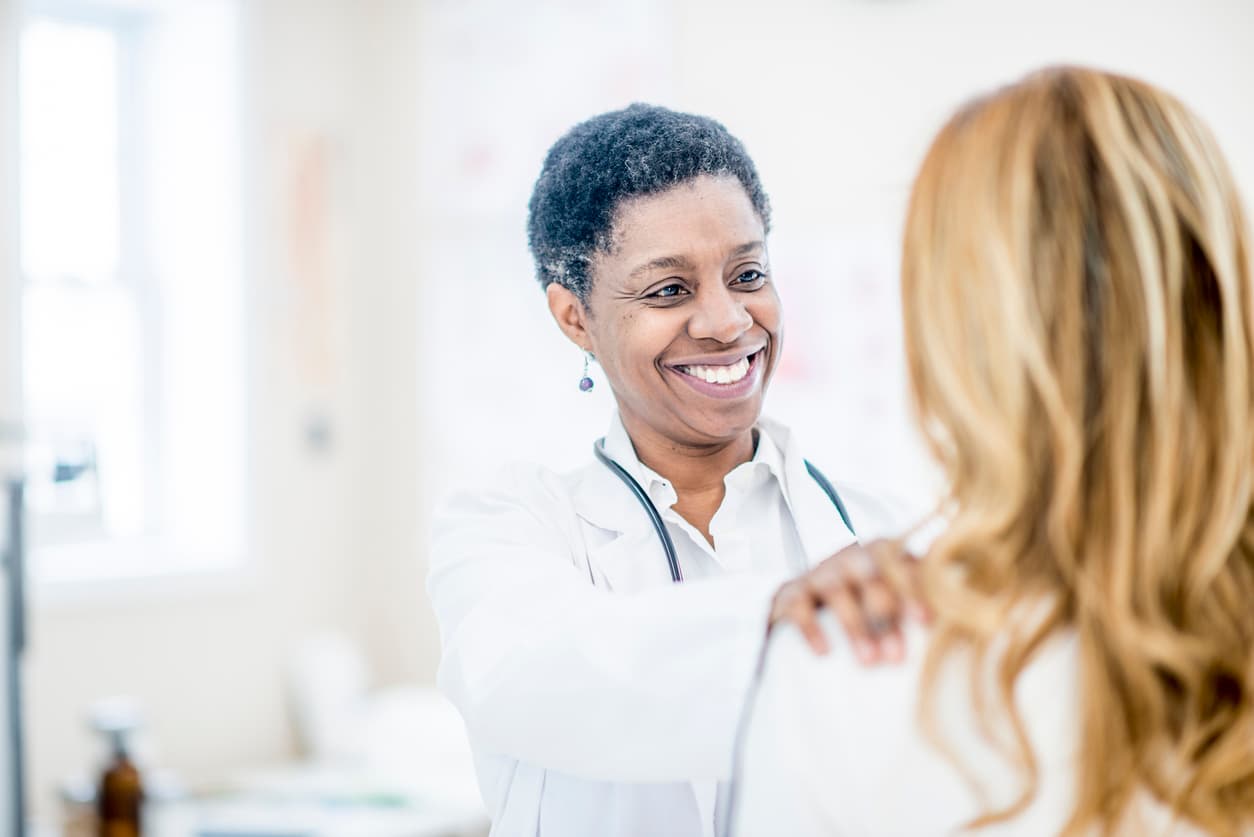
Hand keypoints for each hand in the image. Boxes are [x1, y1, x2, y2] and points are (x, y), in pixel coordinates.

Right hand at [767, 540, 927, 663]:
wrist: (814, 605)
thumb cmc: (871, 604)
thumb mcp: (899, 594)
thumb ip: (931, 589)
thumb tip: (974, 593)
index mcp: (882, 553)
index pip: (899, 563)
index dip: (912, 590)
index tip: (925, 622)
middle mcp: (850, 557)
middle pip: (869, 576)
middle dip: (885, 615)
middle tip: (897, 657)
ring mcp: (817, 572)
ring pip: (836, 590)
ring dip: (854, 626)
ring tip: (868, 661)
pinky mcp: (789, 593)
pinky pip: (797, 605)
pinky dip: (810, 627)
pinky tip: (823, 652)